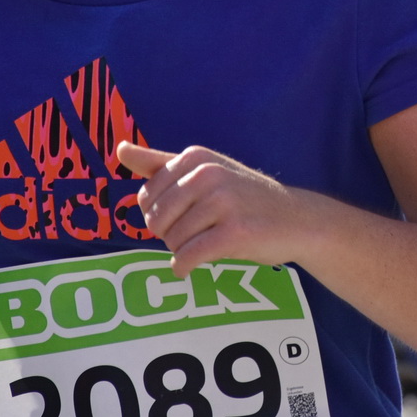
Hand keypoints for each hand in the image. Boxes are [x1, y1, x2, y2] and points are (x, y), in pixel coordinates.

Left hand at [119, 142, 312, 276]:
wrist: (296, 218)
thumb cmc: (244, 197)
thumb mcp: (204, 171)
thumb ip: (159, 163)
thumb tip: (120, 149)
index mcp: (195, 157)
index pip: (146, 195)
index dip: (159, 214)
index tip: (183, 217)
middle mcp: (207, 174)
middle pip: (156, 219)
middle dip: (168, 235)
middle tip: (193, 235)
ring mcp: (223, 201)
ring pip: (172, 240)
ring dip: (181, 251)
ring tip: (201, 246)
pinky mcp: (235, 232)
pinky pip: (189, 256)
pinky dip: (183, 267)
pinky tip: (190, 266)